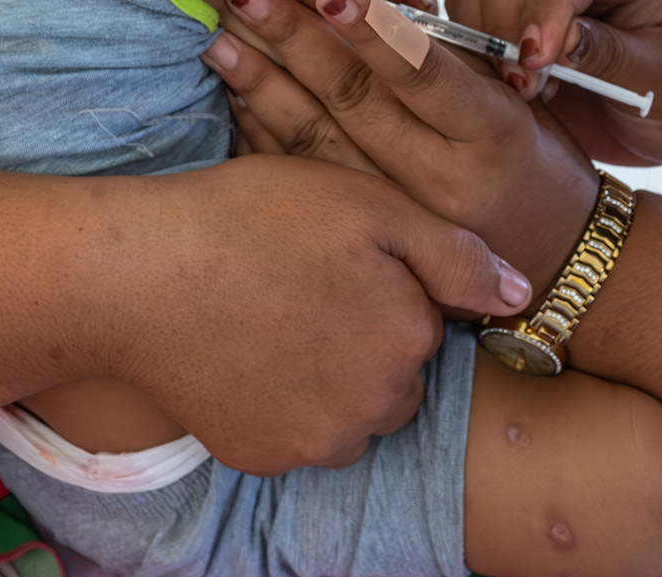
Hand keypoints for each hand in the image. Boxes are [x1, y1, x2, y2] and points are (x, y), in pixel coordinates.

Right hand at [99, 154, 532, 474]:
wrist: (140, 274)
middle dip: (365, 338)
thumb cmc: (254, 220)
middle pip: (394, 376)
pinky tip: (246, 350)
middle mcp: (376, 407)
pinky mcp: (263, 457)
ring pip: (350, 411)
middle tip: (303, 284)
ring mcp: (317, 442)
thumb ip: (456, 253)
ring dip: (329, 376)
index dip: (386, 283)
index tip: (337, 257)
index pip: (425, 319)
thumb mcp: (369, 204)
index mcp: (409, 339)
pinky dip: (280, 401)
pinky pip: (296, 434)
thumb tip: (521, 294)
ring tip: (273, 315)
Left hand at [206, 0, 598, 298]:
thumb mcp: (515, 100)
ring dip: (264, 87)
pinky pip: (310, 180)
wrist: (556, 256)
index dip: (370, 30)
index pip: (421, 73)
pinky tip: (236, 96)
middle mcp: (443, 179)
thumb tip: (370, 5)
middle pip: (356, 103)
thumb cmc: (532, 153)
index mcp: (490, 130)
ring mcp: (403, 215)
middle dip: (293, 41)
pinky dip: (268, 136)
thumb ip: (452, 59)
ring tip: (220, 38)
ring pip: (320, 144)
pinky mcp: (373, 235)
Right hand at [446, 0, 661, 164]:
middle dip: (506, 22)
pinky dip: (474, 44)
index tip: (534, 64)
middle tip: (522, 87)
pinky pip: (476, 9)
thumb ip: (614, 58)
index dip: (546, 10)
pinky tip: (505, 85)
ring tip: (519, 90)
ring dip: (484, 33)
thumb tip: (552, 45)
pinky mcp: (524, 10)